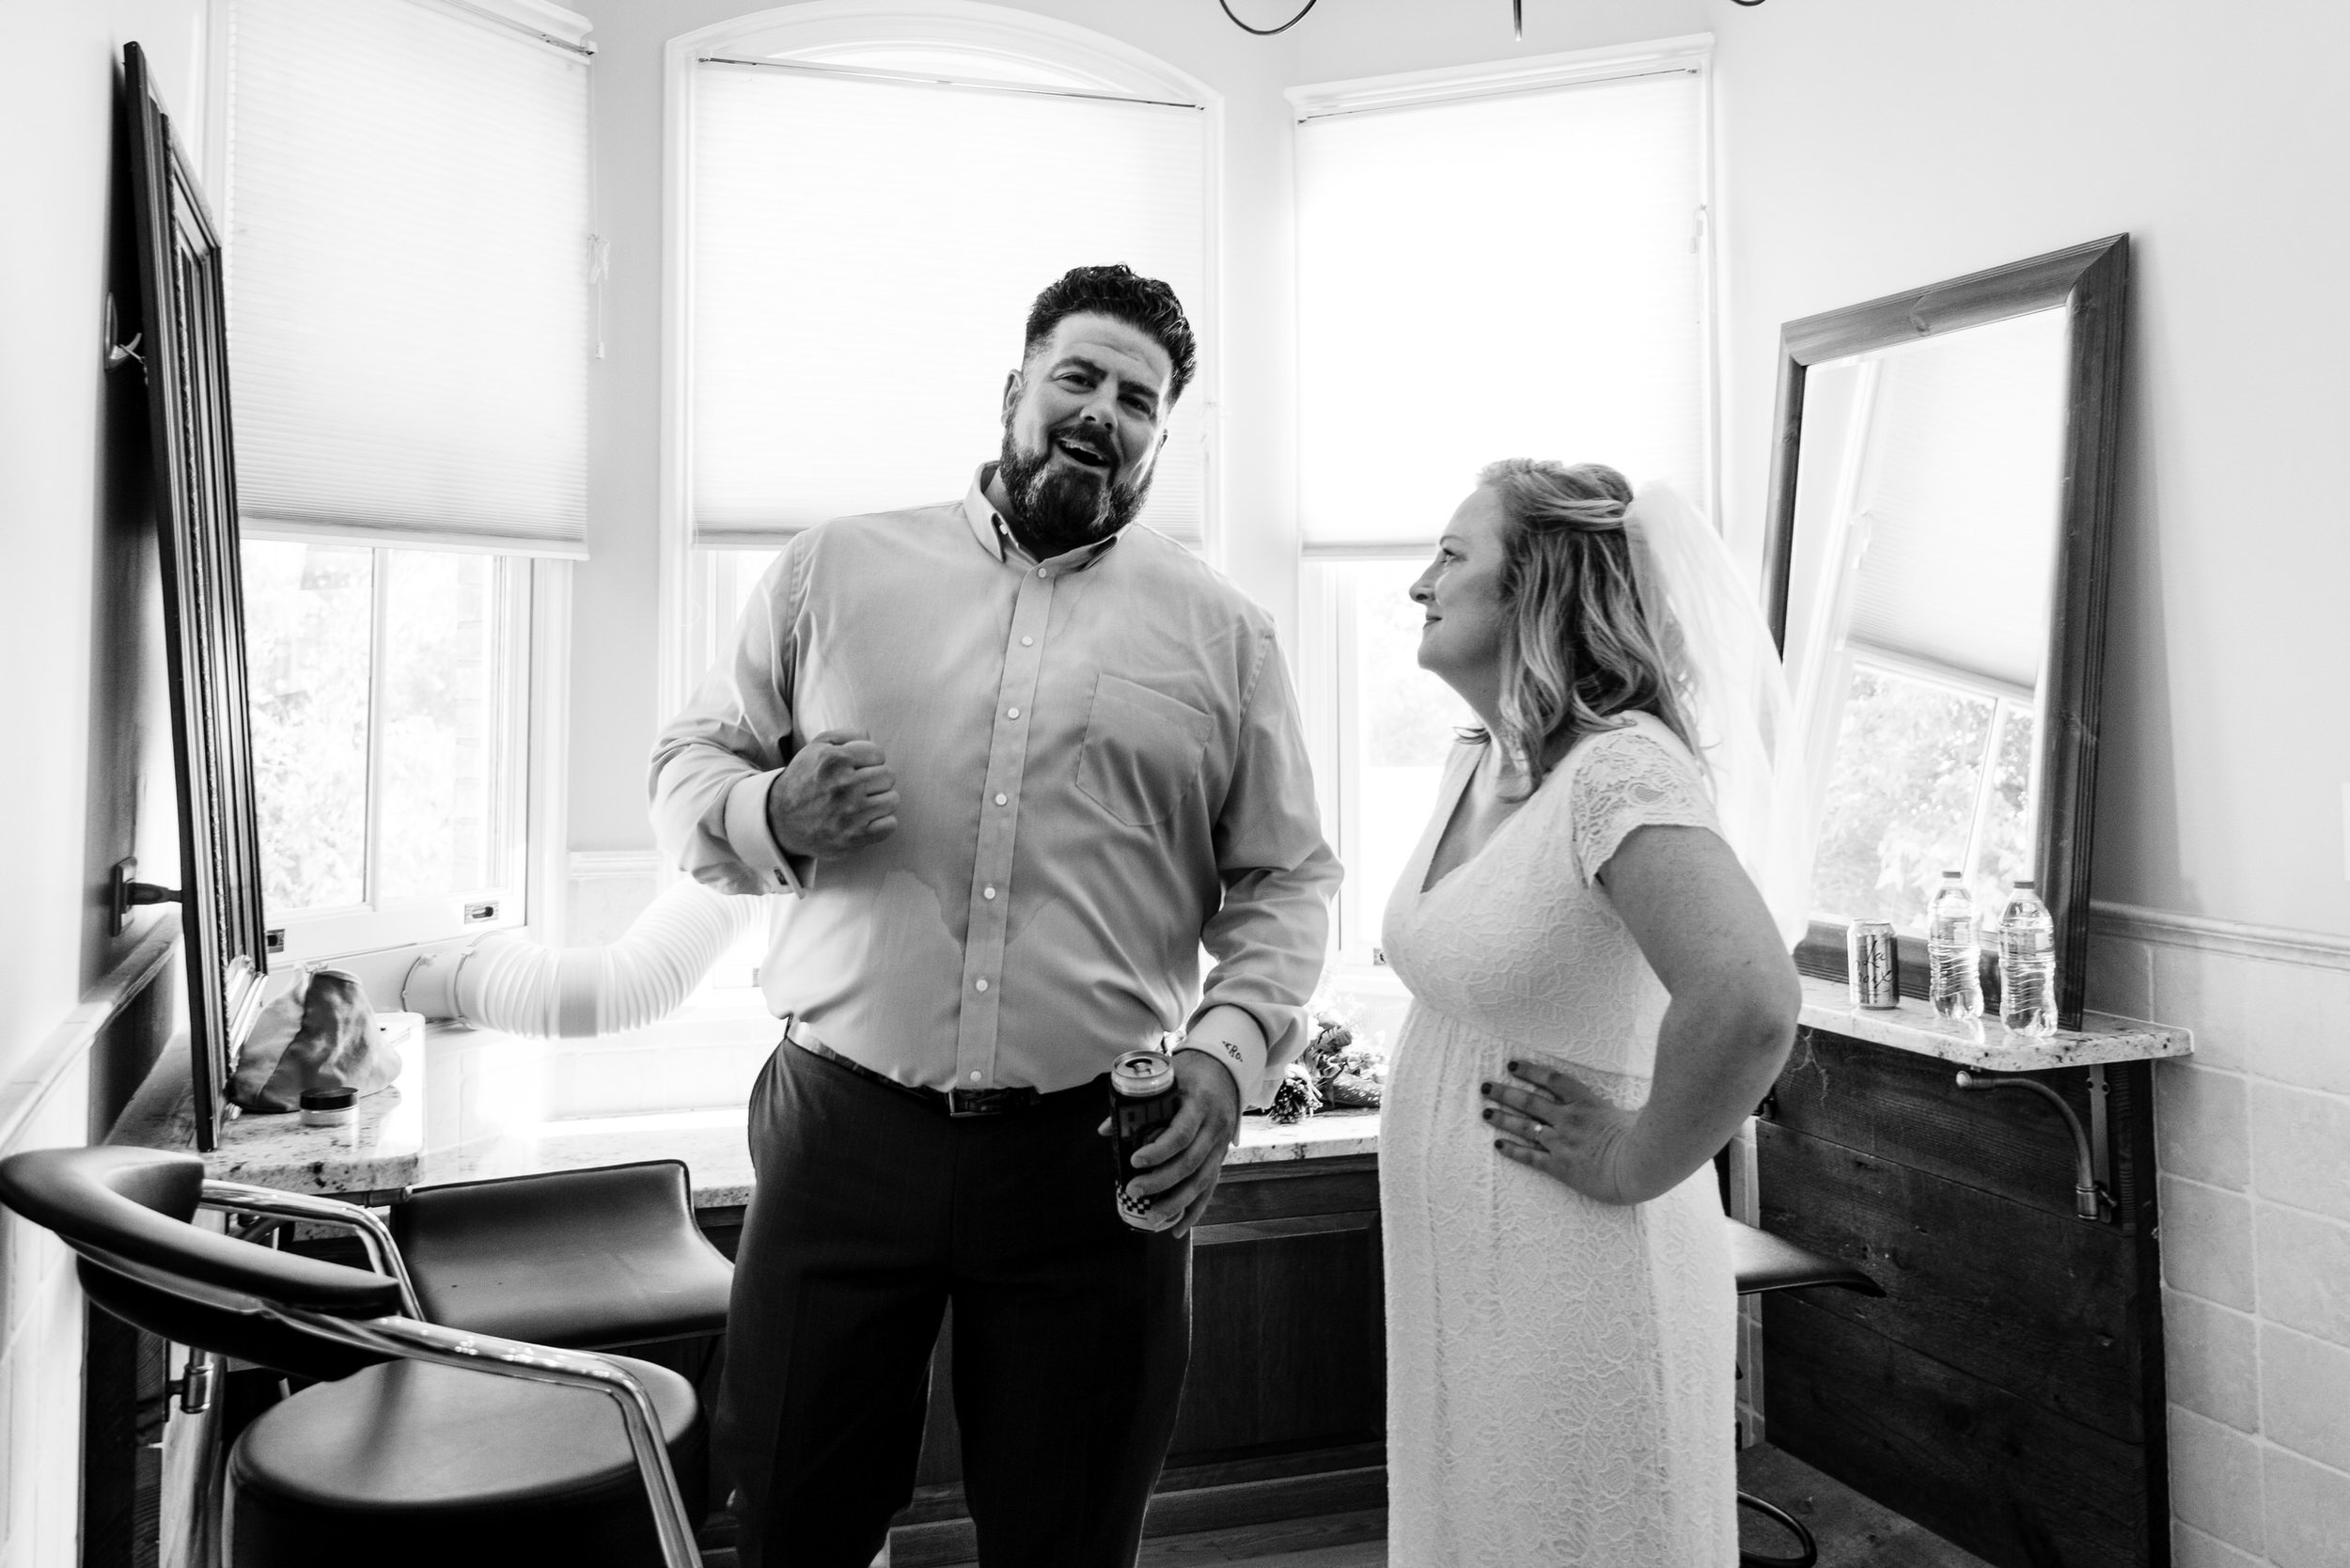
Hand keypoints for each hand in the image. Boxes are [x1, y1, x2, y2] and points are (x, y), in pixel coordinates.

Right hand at [767, 729, 897, 857]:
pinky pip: (890, 824)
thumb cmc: (805, 779)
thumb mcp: (816, 748)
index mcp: (834, 760)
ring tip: (863, 803)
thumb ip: (846, 735)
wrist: (780, 820)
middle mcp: (843, 786)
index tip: (858, 768)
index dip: (869, 760)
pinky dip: (882, 823)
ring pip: (893, 799)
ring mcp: (850, 814)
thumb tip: (871, 737)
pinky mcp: (854, 837)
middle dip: (877, 779)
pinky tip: (865, 820)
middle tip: (860, 787)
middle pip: (889, 776)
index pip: (878, 753)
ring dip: (881, 800)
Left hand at [1119, 1052, 1240, 1235]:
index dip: (1159, 1151)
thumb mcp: (1166, 1078)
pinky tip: (1176, 1229)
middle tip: (1133, 1190)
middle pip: (1191, 1163)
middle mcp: (1215, 1127)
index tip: (1134, 1161)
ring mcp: (1221, 1145)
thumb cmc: (1189, 1073)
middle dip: (1161, 1181)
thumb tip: (1105, 1130)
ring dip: (1176, 1203)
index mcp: (1200, 1104)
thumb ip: (1136, 1102)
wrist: (1225, 1070)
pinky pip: (1210, 1189)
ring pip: (1202, 1181)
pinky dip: (1194, 1211)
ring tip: (1151, 1218)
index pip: (1181, 1134)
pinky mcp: (1221, 1158)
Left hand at [1481, 1058, 1643, 1204]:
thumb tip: (1637, 1101)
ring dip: (1502, 1119)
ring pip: (1524, 1126)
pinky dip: (1512, 1150)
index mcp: (1586, 1102)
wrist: (1638, 1167)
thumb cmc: (1645, 1139)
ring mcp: (1561, 1142)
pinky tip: (1498, 1145)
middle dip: (1505, 1093)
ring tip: (1485, 1112)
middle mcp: (1568, 1118)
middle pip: (1529, 1101)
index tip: (1512, 1065)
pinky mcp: (1559, 1166)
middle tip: (1486, 1087)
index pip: (1551, 1080)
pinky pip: (1530, 1156)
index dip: (1530, 1071)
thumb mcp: (1635, 1113)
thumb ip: (1627, 1105)